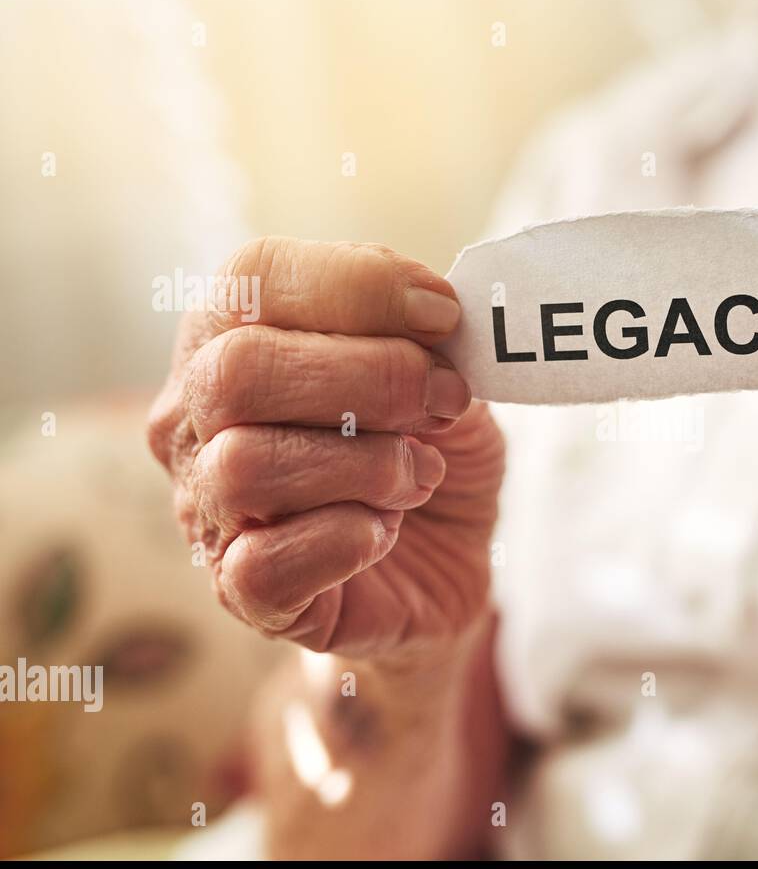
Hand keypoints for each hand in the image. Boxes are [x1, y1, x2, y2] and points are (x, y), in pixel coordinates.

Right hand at [148, 237, 503, 657]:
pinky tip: (383, 532)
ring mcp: (208, 508)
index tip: (445, 316)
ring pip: (246, 466)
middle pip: (237, 370)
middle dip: (369, 377)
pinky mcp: (240, 592)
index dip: (359, 286)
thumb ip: (433, 344)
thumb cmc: (430, 456)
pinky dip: (344, 540)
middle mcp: (197, 417)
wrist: (444, 570)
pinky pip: (263, 563)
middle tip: (443, 403)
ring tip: (418, 475)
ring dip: (366, 466)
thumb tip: (430, 320)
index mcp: (236, 336)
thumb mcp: (450, 382)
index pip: (255, 276)